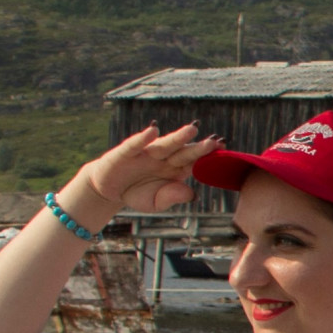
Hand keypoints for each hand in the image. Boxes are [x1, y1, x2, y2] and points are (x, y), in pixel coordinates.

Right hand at [60, 124, 216, 218]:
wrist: (109, 190)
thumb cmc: (137, 194)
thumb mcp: (155, 203)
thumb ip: (172, 197)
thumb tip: (192, 193)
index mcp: (174, 169)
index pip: (194, 162)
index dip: (207, 157)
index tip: (224, 151)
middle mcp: (163, 158)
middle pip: (184, 152)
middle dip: (198, 147)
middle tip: (215, 142)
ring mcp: (145, 153)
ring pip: (164, 144)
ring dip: (178, 137)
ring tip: (192, 129)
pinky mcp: (126, 153)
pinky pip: (135, 145)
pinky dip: (143, 139)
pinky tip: (153, 131)